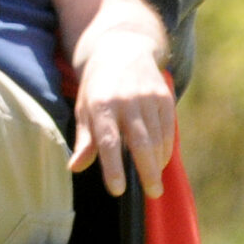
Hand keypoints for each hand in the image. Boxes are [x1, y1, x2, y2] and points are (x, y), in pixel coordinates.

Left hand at [70, 26, 174, 198]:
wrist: (121, 50)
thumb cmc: (97, 87)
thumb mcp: (84, 109)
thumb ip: (84, 140)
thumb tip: (75, 167)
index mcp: (101, 104)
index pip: (108, 141)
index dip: (112, 167)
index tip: (117, 190)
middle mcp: (126, 101)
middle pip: (140, 142)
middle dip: (147, 171)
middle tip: (152, 193)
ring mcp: (148, 98)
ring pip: (157, 138)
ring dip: (157, 163)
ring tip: (154, 183)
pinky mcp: (164, 97)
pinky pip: (168, 129)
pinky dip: (166, 149)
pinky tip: (161, 162)